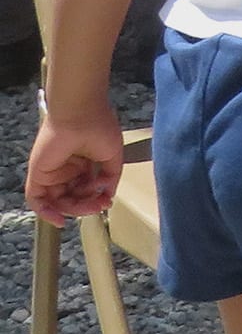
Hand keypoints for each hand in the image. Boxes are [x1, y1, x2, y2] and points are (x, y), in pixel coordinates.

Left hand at [26, 108, 124, 225]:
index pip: (85, 188)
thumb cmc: (98, 126)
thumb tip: (109, 193)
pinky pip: (37, 199)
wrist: (81, 114)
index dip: (95, 198)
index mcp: (81, 162)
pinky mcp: (38, 174)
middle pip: (72, 196)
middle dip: (87, 205)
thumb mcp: (112, 156)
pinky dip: (46, 212)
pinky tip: (60, 219)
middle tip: (100, 206)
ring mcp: (51, 172)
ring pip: (57, 200)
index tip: (107, 201)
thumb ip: (111, 176)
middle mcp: (65, 168)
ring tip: (90, 207)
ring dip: (73, 209)